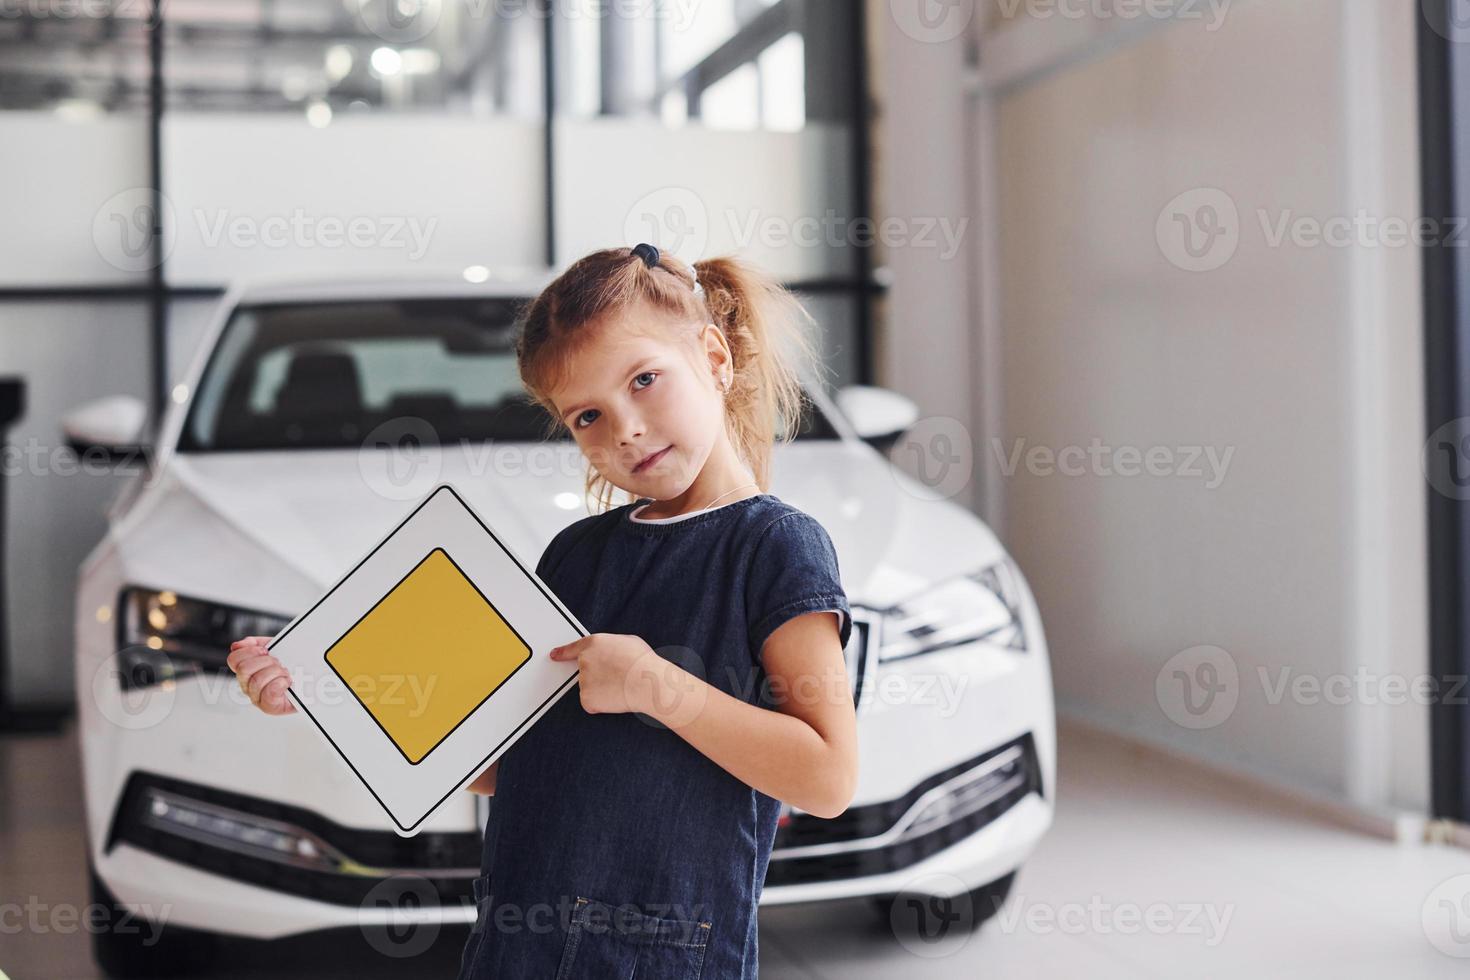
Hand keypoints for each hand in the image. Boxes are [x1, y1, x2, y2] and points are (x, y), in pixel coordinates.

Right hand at [226, 636, 297, 715]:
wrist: (313, 679)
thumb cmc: (292, 664)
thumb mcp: (276, 647)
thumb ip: (256, 643)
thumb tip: (238, 645)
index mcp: (247, 671)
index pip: (233, 660)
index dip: (249, 651)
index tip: (265, 650)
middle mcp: (248, 685)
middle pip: (244, 670)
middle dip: (265, 661)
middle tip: (279, 663)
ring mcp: (257, 698)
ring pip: (256, 681)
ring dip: (276, 672)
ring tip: (286, 673)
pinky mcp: (270, 707)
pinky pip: (268, 695)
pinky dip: (280, 684)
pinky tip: (287, 681)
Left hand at [548, 633, 665, 715]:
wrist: (646, 682)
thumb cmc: (642, 662)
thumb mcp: (628, 641)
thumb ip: (612, 646)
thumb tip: (612, 653)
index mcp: (593, 644)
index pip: (572, 649)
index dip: (562, 653)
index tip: (554, 656)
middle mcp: (584, 661)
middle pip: (586, 672)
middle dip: (599, 676)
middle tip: (618, 677)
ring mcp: (583, 680)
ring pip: (591, 688)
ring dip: (603, 689)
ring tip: (622, 685)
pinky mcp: (586, 699)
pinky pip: (592, 703)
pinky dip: (602, 704)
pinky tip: (616, 697)